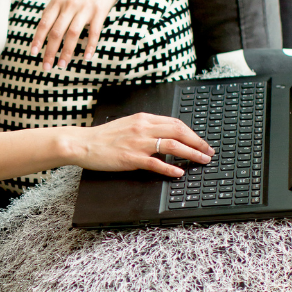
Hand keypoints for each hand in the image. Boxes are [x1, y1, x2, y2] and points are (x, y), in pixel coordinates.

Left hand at [29, 0, 123, 69]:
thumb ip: (52, 11)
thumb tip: (41, 30)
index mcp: (57, 2)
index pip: (44, 24)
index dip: (38, 39)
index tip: (33, 53)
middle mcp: (69, 5)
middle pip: (56, 32)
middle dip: (50, 51)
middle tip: (47, 67)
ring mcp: (84, 8)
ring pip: (73, 34)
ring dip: (66, 52)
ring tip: (62, 65)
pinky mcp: (99, 12)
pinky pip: (94, 32)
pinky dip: (90, 46)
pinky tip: (86, 58)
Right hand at [71, 114, 214, 177]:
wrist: (83, 143)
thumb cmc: (103, 137)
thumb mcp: (127, 125)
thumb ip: (145, 128)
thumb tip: (165, 135)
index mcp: (143, 119)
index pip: (175, 122)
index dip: (192, 133)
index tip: (201, 142)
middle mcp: (143, 128)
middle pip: (178, 131)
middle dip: (198, 142)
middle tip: (208, 152)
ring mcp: (138, 143)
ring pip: (172, 145)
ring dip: (191, 153)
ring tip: (202, 161)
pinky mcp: (132, 158)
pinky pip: (156, 163)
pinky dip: (171, 168)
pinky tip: (179, 172)